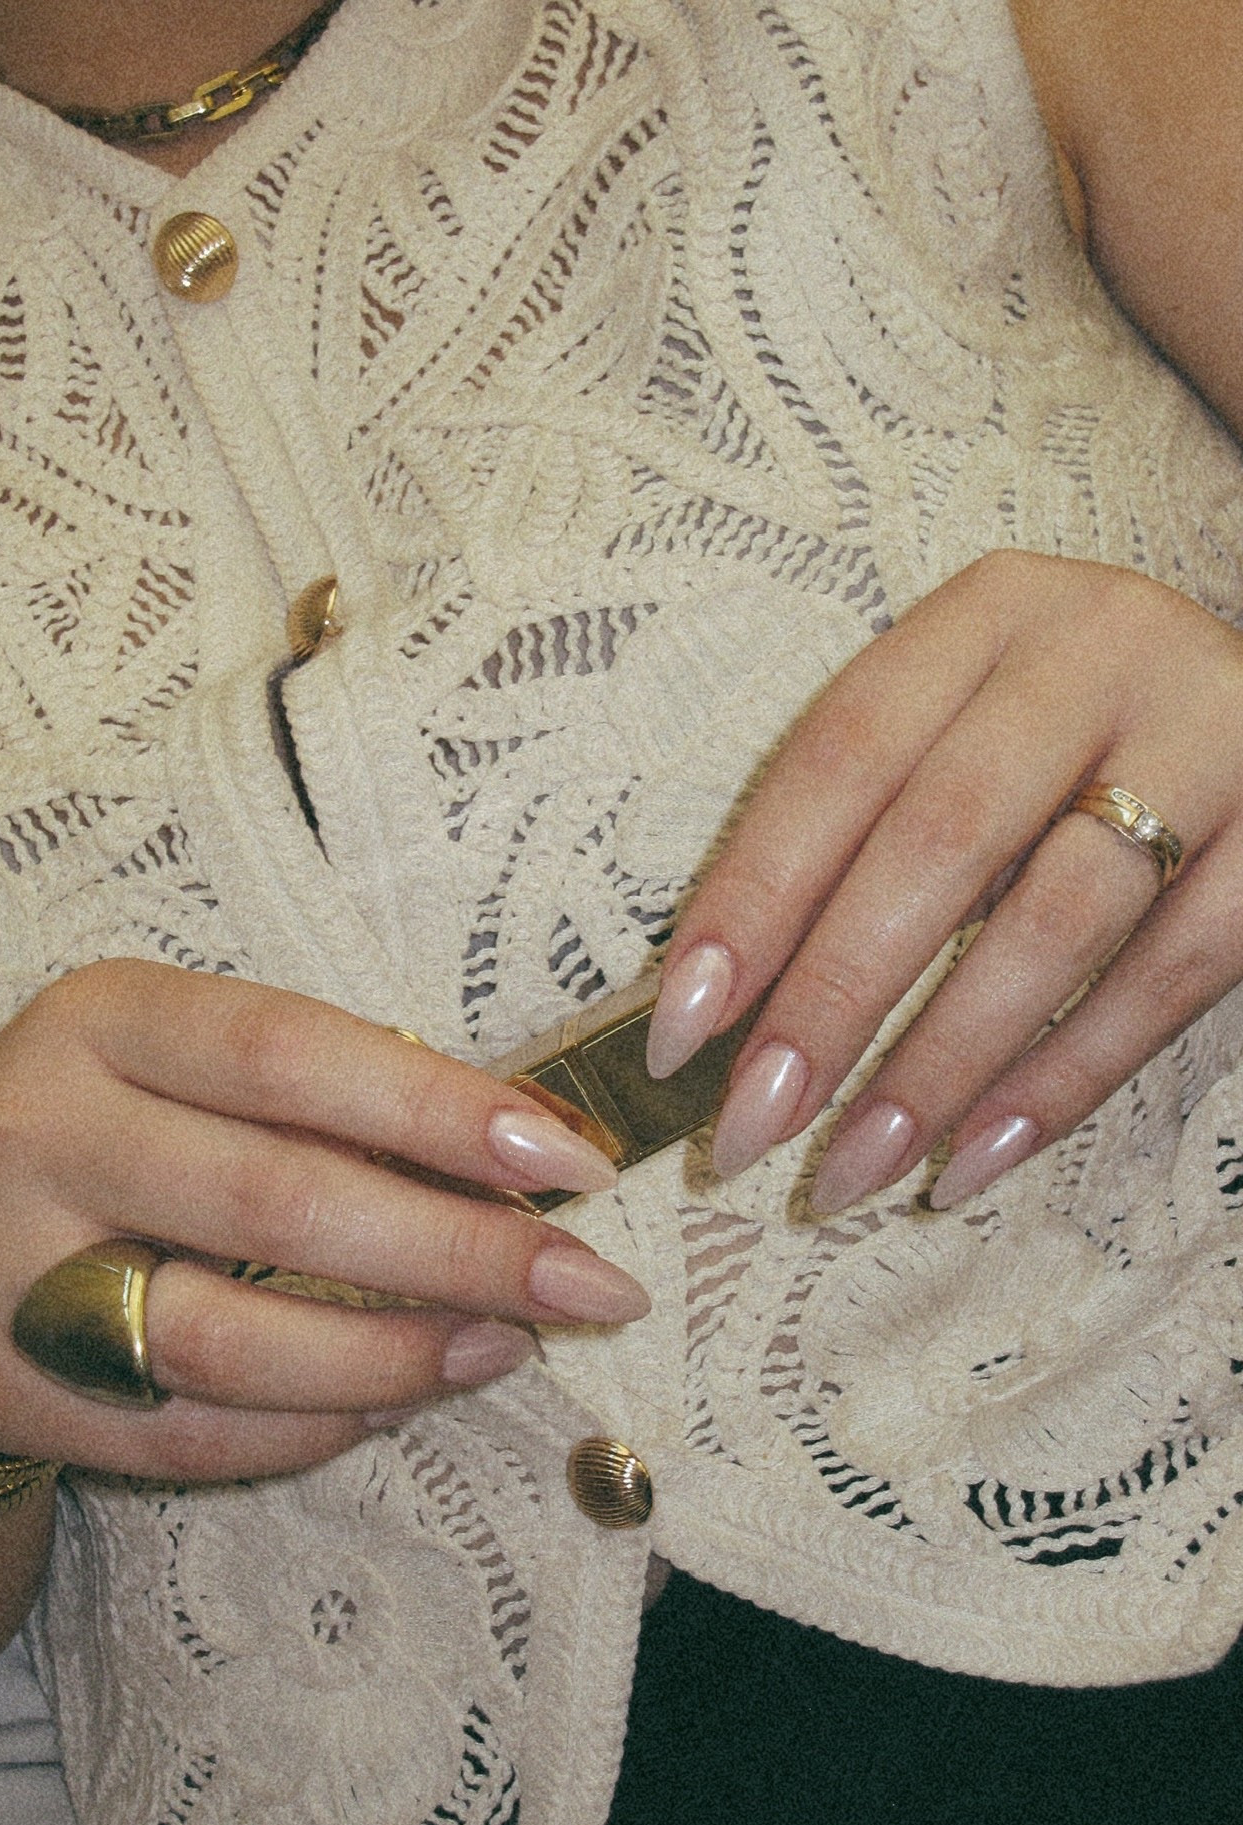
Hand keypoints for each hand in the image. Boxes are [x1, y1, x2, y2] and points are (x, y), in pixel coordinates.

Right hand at [0, 963, 643, 1482]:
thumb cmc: (116, 1134)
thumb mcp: (190, 1064)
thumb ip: (330, 1092)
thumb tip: (527, 1152)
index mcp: (103, 1018)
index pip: (292, 1054)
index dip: (443, 1111)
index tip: (572, 1161)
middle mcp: (38, 1130)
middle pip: (279, 1203)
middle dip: (461, 1253)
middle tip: (590, 1286)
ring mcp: (5, 1269)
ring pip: (232, 1340)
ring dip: (397, 1356)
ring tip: (503, 1345)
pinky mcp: (2, 1387)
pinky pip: (190, 1433)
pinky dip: (314, 1428)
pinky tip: (397, 1402)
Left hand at [643, 550, 1242, 1211]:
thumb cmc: (1070, 743)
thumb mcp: (962, 733)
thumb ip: (859, 830)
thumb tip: (713, 1003)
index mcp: (989, 612)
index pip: (841, 755)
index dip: (752, 894)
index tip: (679, 1027)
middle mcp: (1101, 652)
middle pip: (939, 838)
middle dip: (830, 999)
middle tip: (749, 1125)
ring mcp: (1211, 739)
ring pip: (1054, 922)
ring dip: (935, 1065)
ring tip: (848, 1169)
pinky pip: (1167, 980)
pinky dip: (1057, 1084)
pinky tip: (968, 1162)